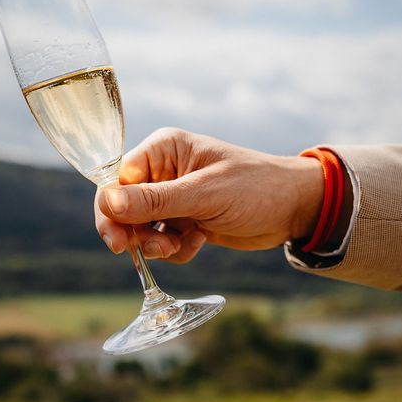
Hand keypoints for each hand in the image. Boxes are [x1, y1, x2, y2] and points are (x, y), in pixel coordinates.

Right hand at [94, 128, 322, 262]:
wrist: (294, 209)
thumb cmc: (255, 188)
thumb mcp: (205, 194)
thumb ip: (156, 201)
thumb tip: (107, 202)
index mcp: (163, 150)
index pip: (117, 180)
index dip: (112, 211)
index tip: (119, 241)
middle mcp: (163, 172)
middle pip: (124, 208)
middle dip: (136, 233)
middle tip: (155, 250)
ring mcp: (174, 198)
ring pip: (142, 229)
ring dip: (158, 244)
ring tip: (183, 243)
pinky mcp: (185, 220)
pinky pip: (163, 241)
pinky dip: (177, 249)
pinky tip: (200, 240)